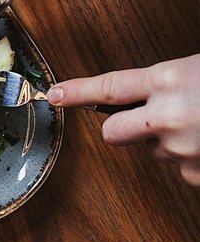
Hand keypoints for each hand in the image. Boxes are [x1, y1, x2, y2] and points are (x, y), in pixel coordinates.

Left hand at [48, 52, 199, 184]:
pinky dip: (195, 158)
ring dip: (170, 141)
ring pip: (153, 150)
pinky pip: (182, 168)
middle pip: (112, 133)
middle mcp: (166, 116)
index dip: (78, 93)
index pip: (108, 89)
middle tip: (151, 120)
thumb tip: (148, 90)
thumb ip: (169, 82)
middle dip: (122, 128)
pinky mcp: (194, 173)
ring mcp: (179, 148)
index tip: (56, 95)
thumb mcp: (199, 68)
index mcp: (168, 80)